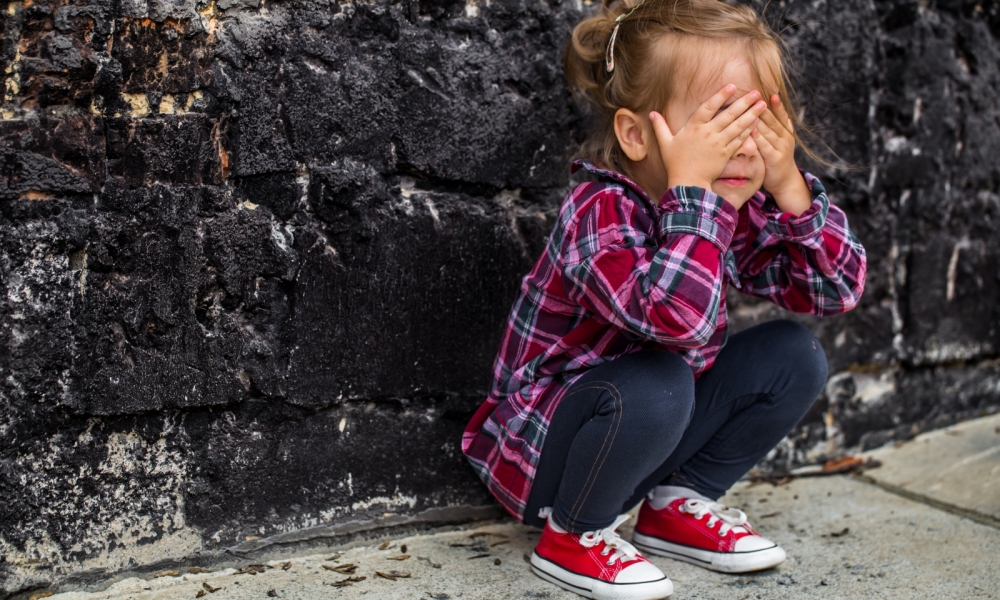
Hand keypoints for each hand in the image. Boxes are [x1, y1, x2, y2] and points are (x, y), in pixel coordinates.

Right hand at [649, 84, 766, 209]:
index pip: (709, 107)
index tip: (732, 86)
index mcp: (693, 127)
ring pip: (738, 125)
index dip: (721, 95)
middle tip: (756, 93)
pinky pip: (740, 140)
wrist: (688, 183)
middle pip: (729, 114)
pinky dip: (749, 130)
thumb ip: (660, 127)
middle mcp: (708, 133)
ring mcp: (719, 143)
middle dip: (744, 102)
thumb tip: (651, 114)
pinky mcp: (726, 154)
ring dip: (751, 114)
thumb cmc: (675, 163)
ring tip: (762, 105)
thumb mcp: (665, 144)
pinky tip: (757, 123)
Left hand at [752, 94, 810, 214]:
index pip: (781, 114)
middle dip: (763, 107)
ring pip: (769, 130)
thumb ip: (768, 127)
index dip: (777, 104)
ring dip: (760, 118)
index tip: (771, 91)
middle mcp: (785, 137)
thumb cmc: (775, 157)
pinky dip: (758, 137)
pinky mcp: (774, 158)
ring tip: (751, 107)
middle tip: (755, 94)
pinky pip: (765, 145)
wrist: (784, 181)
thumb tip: (756, 109)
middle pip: (773, 119)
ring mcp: (781, 147)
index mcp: (785, 130)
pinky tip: (750, 130)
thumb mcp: (775, 140)